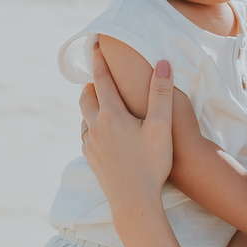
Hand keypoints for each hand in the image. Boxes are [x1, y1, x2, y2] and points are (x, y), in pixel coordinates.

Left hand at [79, 46, 173, 221]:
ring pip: (84, 117)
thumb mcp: (162, 127)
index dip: (99, 60)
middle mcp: (96, 127)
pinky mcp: (92, 159)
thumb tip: (162, 62)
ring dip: (90, 105)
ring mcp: (91, 145)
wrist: (134, 202)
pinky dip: (91, 126)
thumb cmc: (151, 164)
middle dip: (91, 83)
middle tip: (96, 74)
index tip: (95, 44)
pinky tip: (99, 131)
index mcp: (111, 115)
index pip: (101, 79)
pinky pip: (86, 136)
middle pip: (86, 97)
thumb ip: (161, 93)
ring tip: (99, 100)